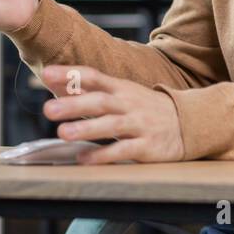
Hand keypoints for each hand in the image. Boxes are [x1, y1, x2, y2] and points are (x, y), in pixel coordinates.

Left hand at [39, 65, 184, 163]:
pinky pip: (124, 150)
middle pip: (100, 101)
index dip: (71, 74)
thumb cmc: (144, 108)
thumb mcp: (121, 93)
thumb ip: (90, 89)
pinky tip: (84, 159)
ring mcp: (139, 124)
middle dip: (74, 105)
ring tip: (63, 133)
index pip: (94, 76)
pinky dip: (103, 155)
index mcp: (121, 88)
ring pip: (111, 125)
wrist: (187, 123)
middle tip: (48, 109)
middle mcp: (129, 103)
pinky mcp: (147, 146)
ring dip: (86, 128)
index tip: (47, 74)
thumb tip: (55, 82)